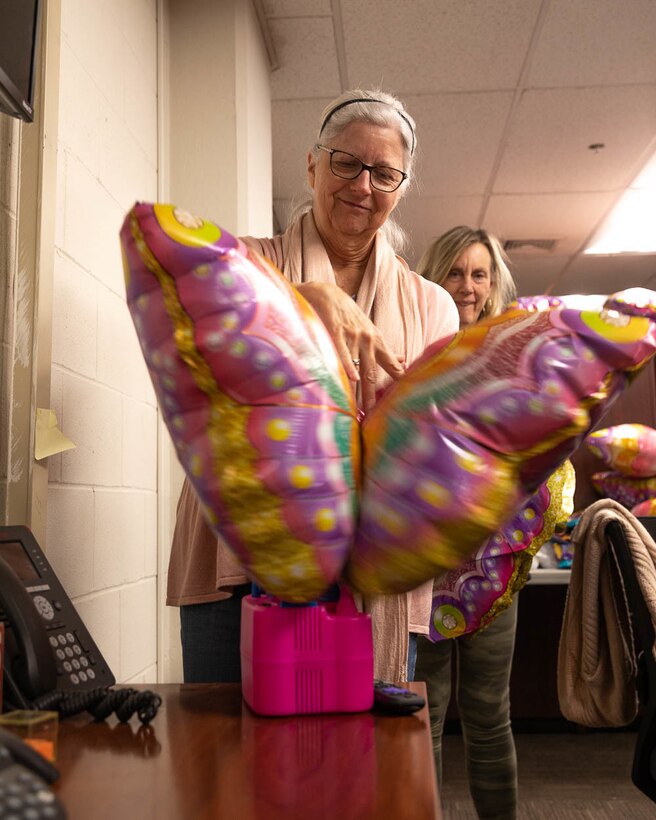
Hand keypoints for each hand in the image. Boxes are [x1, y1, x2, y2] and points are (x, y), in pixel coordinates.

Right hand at [296, 282, 404, 409]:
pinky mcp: (335, 331)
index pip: (391, 365)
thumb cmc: (347, 314)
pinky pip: (342, 352)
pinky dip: (347, 366)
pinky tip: (351, 379)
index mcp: (376, 340)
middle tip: (377, 415)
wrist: (326, 293)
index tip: (401, 400)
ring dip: (362, 390)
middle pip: (374, 373)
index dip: (396, 382)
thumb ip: (384, 349)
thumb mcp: (369, 330)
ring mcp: (352, 336)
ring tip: (362, 409)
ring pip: (359, 367)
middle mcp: (367, 340)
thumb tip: (402, 361)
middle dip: (375, 396)